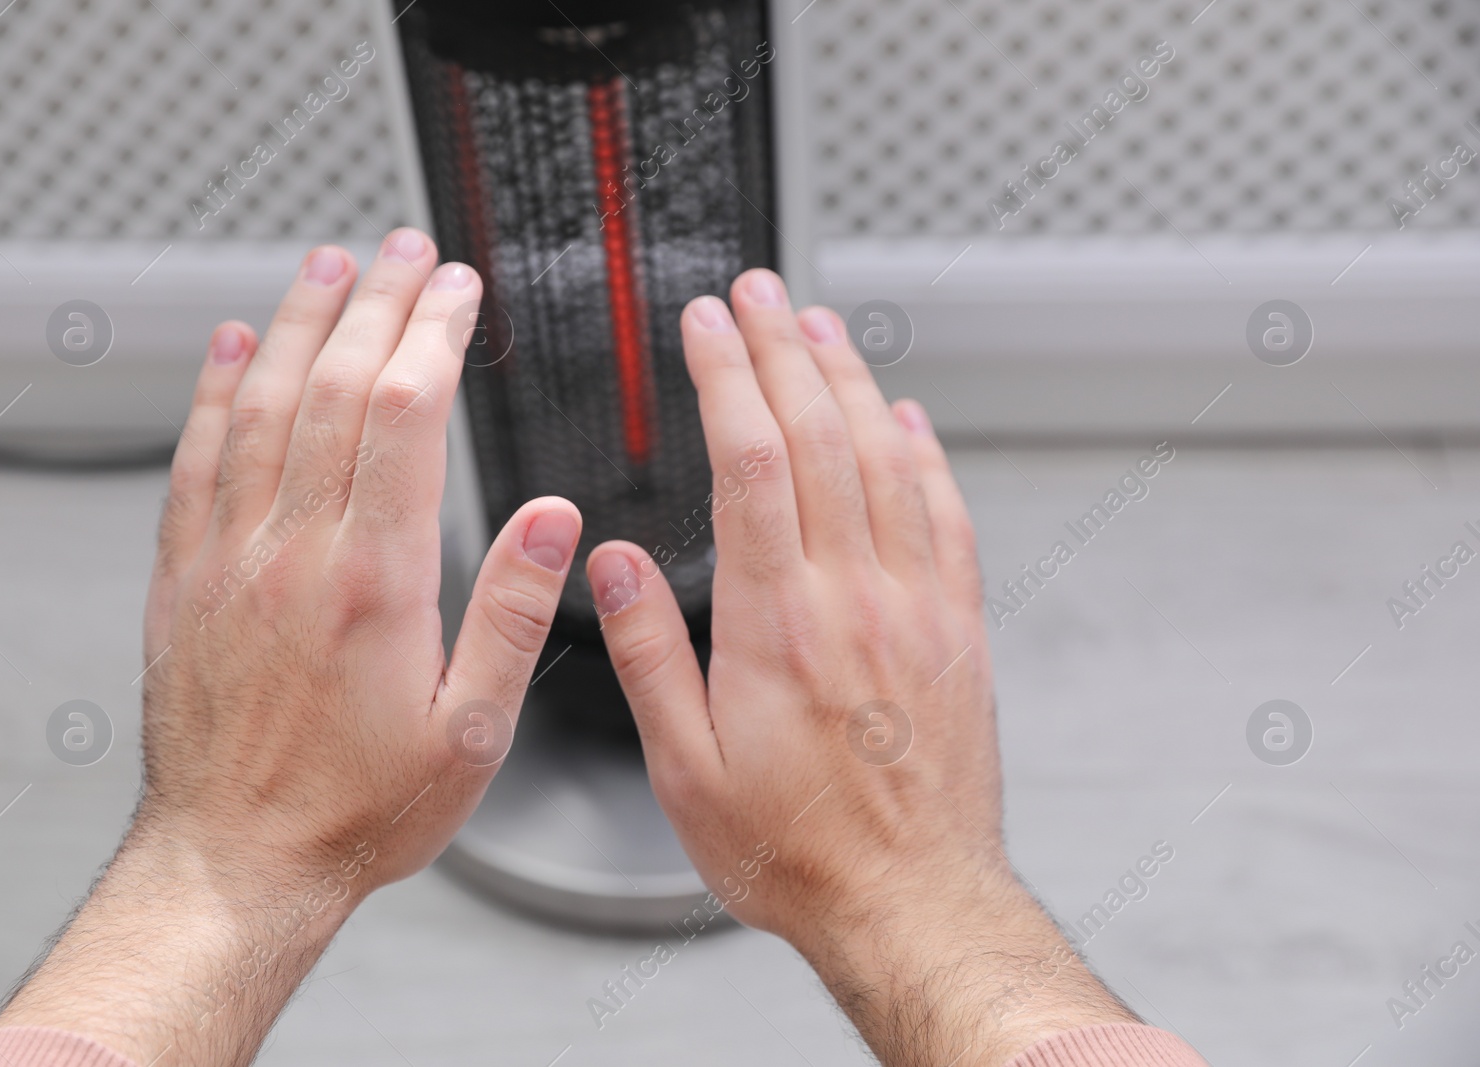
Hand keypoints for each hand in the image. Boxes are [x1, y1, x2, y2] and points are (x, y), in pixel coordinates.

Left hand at [0, 232, 580, 1066]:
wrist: (237, 860)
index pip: (406, 418)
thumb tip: (551, 518)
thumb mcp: (471, 731)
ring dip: (300, 324)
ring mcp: (231, 560)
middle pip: (338, 390)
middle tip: (404, 250)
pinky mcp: (186, 580)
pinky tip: (235, 348)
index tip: (457, 290)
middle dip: (377, 305)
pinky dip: (217, 391)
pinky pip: (198, 460)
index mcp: (375, 583)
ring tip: (329, 266)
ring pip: (264, 407)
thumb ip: (512, 612)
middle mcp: (295, 554)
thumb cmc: (358, 809)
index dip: (434, 337)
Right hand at [587, 269, 1134, 1066]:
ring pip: (885, 459)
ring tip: (821, 325)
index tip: (704, 325)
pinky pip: (947, 514)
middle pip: (818, 435)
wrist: (908, 897)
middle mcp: (854, 594)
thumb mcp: (683, 765)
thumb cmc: (793, 846)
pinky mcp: (958, 627)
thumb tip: (610, 559)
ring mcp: (916, 604)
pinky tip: (904, 418)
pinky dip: (923, 454)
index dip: (725, 375)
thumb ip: (647, 650)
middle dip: (782, 348)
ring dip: (850, 381)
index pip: (748, 457)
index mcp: (776, 619)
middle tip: (759, 292)